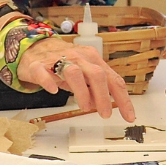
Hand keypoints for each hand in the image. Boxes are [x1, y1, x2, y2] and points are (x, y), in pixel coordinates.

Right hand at [16, 36, 134, 121]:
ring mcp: (59, 60)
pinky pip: (44, 72)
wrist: (36, 48)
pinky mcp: (39, 65)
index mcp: (93, 59)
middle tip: (105, 114)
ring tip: (85, 107)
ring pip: (74, 72)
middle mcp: (79, 57)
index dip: (123, 98)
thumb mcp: (83, 73)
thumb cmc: (64, 62)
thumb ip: (93, 88)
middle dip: (103, 96)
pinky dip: (49, 81)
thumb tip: (99, 105)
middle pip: (96, 74)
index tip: (129, 116)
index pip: (113, 79)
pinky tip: (54, 90)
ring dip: (82, 91)